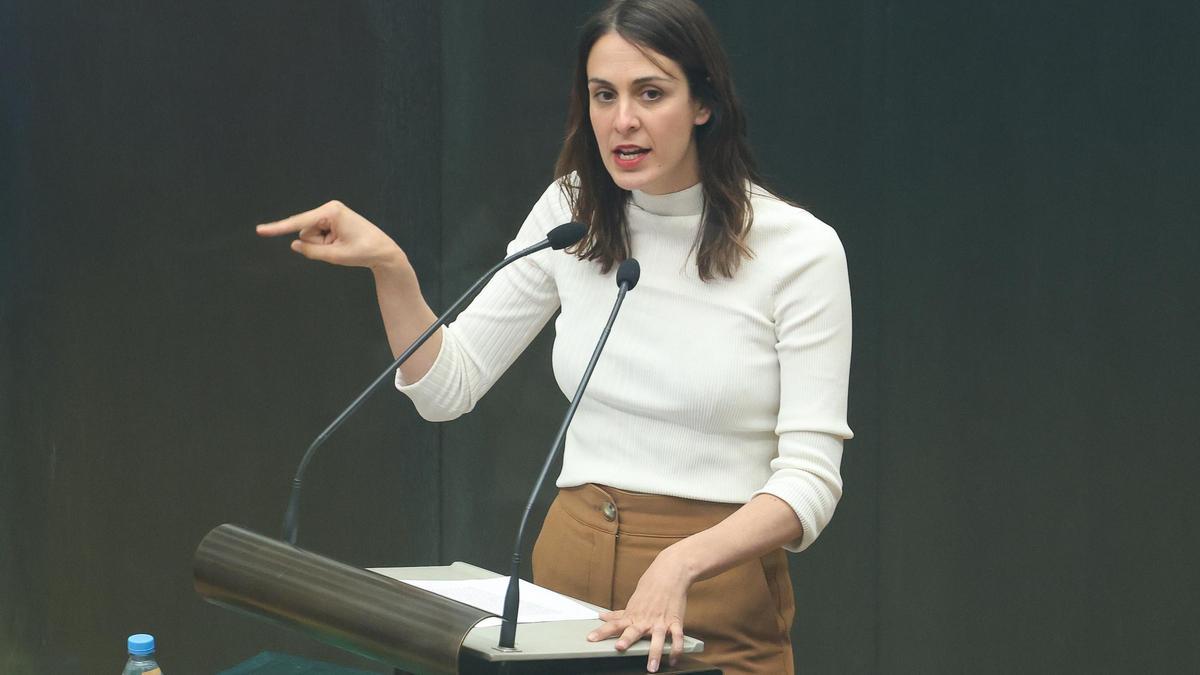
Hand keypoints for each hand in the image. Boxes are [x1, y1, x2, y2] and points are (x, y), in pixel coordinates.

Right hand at [256, 200, 406, 270]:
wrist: (383, 251)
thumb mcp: (335, 256)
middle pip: (305, 232)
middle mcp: (329, 208)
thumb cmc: (363, 252)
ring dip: (323, 245)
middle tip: (341, 247)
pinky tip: (342, 242)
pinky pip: (318, 235)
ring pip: (310, 235)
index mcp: (331, 212)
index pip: (299, 223)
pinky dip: (326, 243)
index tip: (259, 231)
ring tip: (343, 244)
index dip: (278, 228)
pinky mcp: (331, 219)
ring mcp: (330, 213)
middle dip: (318, 244)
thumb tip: (294, 244)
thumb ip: (311, 251)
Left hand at [587, 547, 692, 672]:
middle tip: (619, 647)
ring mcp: (660, 622)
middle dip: (626, 639)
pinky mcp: (675, 622)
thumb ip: (619, 614)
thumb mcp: (633, 602)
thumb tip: (601, 616)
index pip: (613, 624)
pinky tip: (673, 660)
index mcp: (633, 615)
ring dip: (655, 652)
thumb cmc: (650, 589)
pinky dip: (677, 649)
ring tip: (652, 667)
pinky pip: (677, 638)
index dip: (602, 632)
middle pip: (633, 631)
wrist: (670, 575)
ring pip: (658, 638)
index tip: (591, 638)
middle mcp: (645, 620)